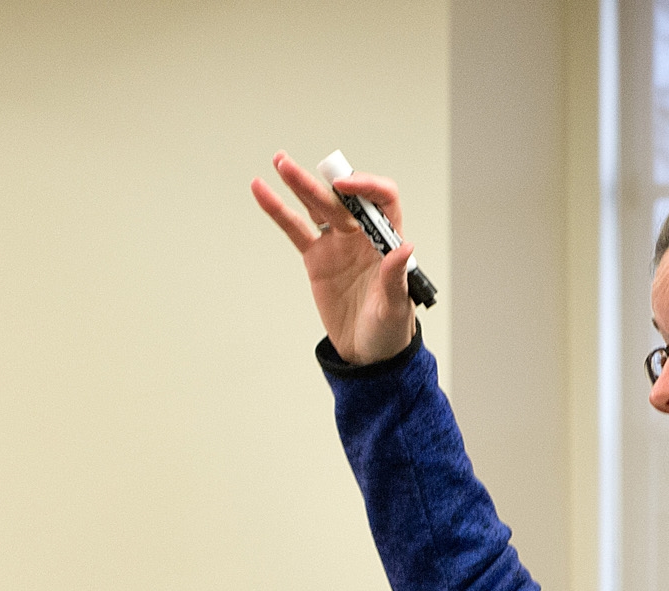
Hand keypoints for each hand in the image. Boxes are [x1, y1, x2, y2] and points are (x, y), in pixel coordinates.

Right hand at [251, 151, 417, 365]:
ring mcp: (337, 243)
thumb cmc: (390, 330)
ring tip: (279, 162)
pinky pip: (295, 229)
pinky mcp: (316, 257)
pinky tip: (262, 191)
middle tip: (291, 167)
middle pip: (341, 198)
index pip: (382, 199)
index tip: (344, 187)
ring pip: (316, 206)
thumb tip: (405, 247)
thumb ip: (395, 277)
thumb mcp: (396, 307)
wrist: (367, 351)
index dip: (365, 187)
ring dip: (299, 184)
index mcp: (387, 240)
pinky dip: (278, 211)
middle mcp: (362, 235)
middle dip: (318, 181)